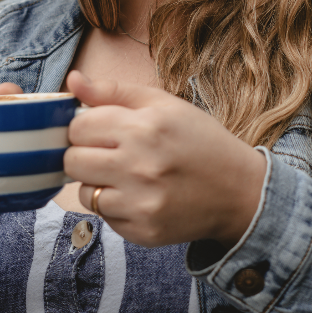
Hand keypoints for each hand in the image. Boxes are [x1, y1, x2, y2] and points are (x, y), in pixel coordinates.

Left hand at [64, 71, 265, 248]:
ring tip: (126, 176)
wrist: (239, 191)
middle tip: (108, 153)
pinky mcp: (143, 231)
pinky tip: (139, 196)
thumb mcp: (164, 105)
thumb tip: (72, 81)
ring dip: (97, 183)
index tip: (100, 131)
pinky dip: (115, 206)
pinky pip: (104, 217)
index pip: (78, 127)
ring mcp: (141, 204)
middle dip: (84, 154)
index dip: (85, 127)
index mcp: (145, 128)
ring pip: (83, 193)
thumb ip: (113, 92)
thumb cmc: (200, 141)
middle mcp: (140, 167)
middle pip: (73, 161)